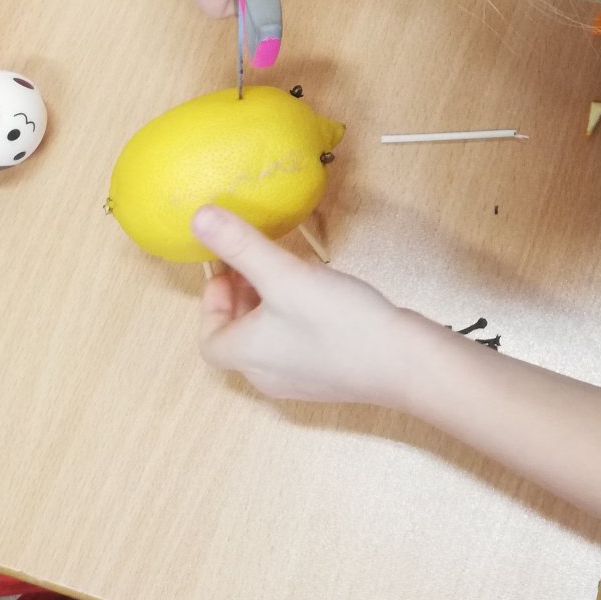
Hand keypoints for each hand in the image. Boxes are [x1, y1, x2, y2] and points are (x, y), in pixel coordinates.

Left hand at [193, 207, 410, 405]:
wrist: (402, 362)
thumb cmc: (338, 322)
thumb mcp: (285, 275)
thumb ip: (243, 245)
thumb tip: (198, 218)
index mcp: (248, 356)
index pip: (210, 340)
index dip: (211, 305)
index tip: (229, 272)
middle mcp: (267, 376)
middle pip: (238, 340)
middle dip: (240, 301)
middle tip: (255, 266)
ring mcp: (300, 381)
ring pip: (267, 343)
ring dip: (266, 309)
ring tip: (287, 276)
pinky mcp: (329, 377)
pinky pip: (296, 347)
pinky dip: (292, 321)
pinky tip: (321, 298)